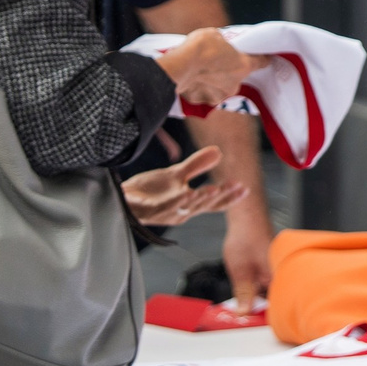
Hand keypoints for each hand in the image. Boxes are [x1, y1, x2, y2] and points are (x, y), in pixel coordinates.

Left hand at [120, 144, 247, 227]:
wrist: (121, 197)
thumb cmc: (149, 191)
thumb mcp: (176, 174)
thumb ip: (197, 165)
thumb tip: (219, 152)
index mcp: (188, 205)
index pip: (213, 204)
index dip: (229, 197)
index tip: (244, 188)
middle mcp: (180, 213)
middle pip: (204, 206)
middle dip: (220, 196)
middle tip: (235, 186)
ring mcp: (165, 214)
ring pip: (187, 208)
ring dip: (201, 199)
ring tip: (215, 189)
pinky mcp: (149, 211)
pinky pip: (166, 207)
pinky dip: (178, 201)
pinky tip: (187, 192)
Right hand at [156, 29, 264, 107]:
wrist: (180, 65)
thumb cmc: (201, 46)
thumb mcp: (215, 35)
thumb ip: (222, 43)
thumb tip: (219, 45)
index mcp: (243, 66)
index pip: (261, 63)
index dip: (262, 59)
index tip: (263, 57)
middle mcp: (235, 84)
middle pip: (237, 77)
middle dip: (229, 71)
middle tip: (216, 61)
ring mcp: (219, 95)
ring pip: (220, 88)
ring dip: (214, 82)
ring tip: (200, 71)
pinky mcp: (203, 102)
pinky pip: (203, 94)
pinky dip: (199, 88)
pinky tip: (191, 79)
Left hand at [221, 196, 274, 307]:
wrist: (247, 216)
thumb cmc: (246, 238)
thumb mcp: (240, 271)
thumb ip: (244, 295)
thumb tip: (244, 314)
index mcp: (279, 278)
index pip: (277, 306)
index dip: (264, 317)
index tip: (250, 325)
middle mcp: (283, 275)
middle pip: (275, 301)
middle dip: (260, 310)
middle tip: (242, 316)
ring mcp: (278, 271)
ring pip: (270, 293)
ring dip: (258, 299)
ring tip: (243, 304)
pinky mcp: (272, 267)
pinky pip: (267, 284)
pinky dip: (257, 289)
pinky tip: (248, 289)